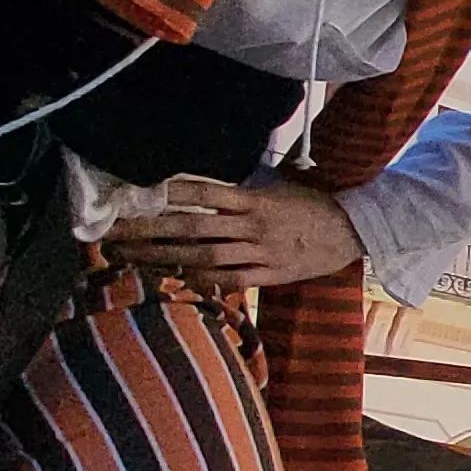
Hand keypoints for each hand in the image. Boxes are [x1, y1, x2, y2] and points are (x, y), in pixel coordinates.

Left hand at [100, 176, 365, 290]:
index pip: (201, 191)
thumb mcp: (278, 189)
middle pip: (192, 226)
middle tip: (113, 232)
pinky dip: (202, 281)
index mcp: (255, 198)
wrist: (357, 229)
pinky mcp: (273, 274)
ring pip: (205, 256)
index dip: (165, 193)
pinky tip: (175, 281)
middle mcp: (254, 224)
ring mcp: (262, 251)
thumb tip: (197, 191)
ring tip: (130, 258)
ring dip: (164, 257)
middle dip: (149, 230)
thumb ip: (240, 194)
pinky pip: (232, 280)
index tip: (132, 196)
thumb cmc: (313, 205)